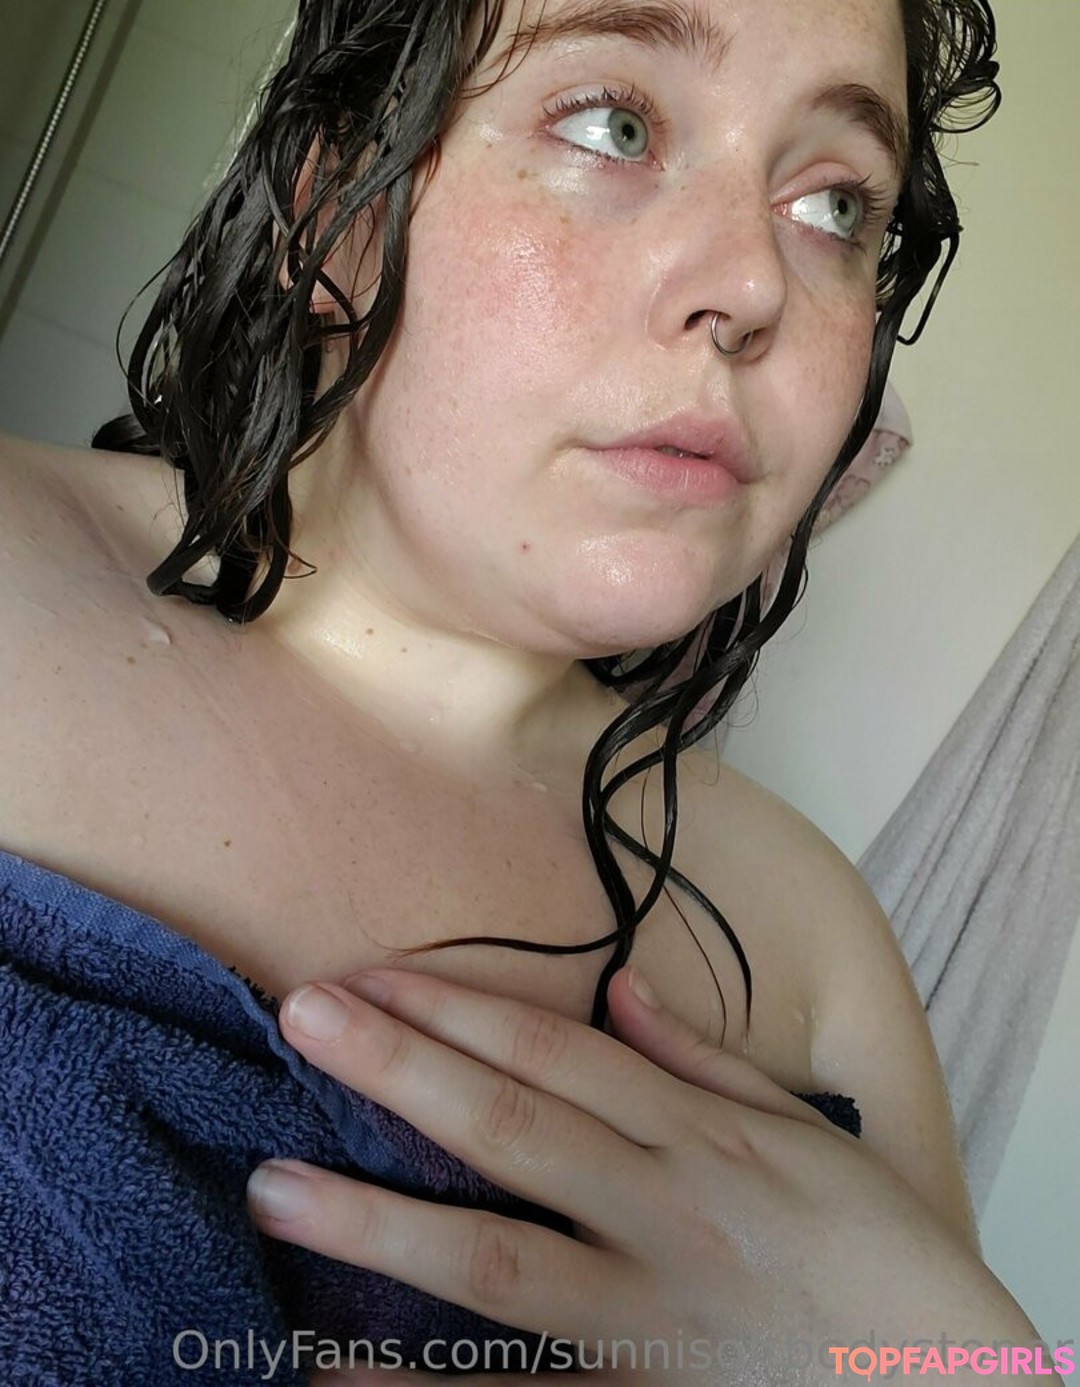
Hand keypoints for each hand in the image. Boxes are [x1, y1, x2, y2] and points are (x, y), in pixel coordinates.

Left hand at [248, 966, 1046, 1384]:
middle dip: (402, 1068)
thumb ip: (702, 1059)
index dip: (457, 1008)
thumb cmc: (875, 1245)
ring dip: (382, 1218)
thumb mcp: (804, 1130)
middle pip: (511, 1127)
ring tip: (275, 1183)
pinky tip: (335, 1368)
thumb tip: (622, 989)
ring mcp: (642, 1311)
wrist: (947, 1379)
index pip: (553, 1053)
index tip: (373, 976)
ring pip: (497, 1259)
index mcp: (697, 1135)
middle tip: (302, 1020)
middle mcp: (659, 1210)